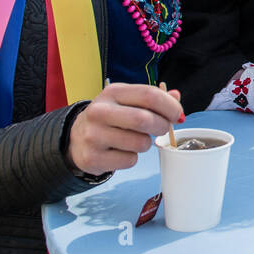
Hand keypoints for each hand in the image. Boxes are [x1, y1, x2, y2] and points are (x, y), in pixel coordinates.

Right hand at [66, 82, 183, 175]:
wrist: (76, 138)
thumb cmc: (110, 118)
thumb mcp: (127, 101)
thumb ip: (152, 98)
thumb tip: (176, 97)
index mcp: (112, 93)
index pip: (149, 95)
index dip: (170, 106)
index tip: (177, 115)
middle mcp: (99, 111)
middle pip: (144, 119)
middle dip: (162, 126)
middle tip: (162, 129)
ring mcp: (93, 135)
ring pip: (140, 143)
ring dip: (146, 144)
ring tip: (136, 140)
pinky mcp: (92, 157)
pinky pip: (129, 160)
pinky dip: (132, 158)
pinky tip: (121, 151)